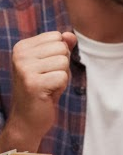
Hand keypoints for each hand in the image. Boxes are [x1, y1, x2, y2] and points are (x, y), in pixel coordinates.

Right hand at [8, 31, 73, 146]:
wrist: (28, 119)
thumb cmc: (44, 90)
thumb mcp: (53, 65)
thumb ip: (62, 48)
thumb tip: (71, 35)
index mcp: (22, 47)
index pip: (57, 37)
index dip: (60, 56)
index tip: (48, 70)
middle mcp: (20, 55)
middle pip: (62, 49)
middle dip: (63, 67)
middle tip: (49, 80)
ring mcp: (24, 69)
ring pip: (63, 63)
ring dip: (62, 78)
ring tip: (48, 86)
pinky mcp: (32, 83)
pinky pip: (62, 77)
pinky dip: (60, 87)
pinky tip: (48, 94)